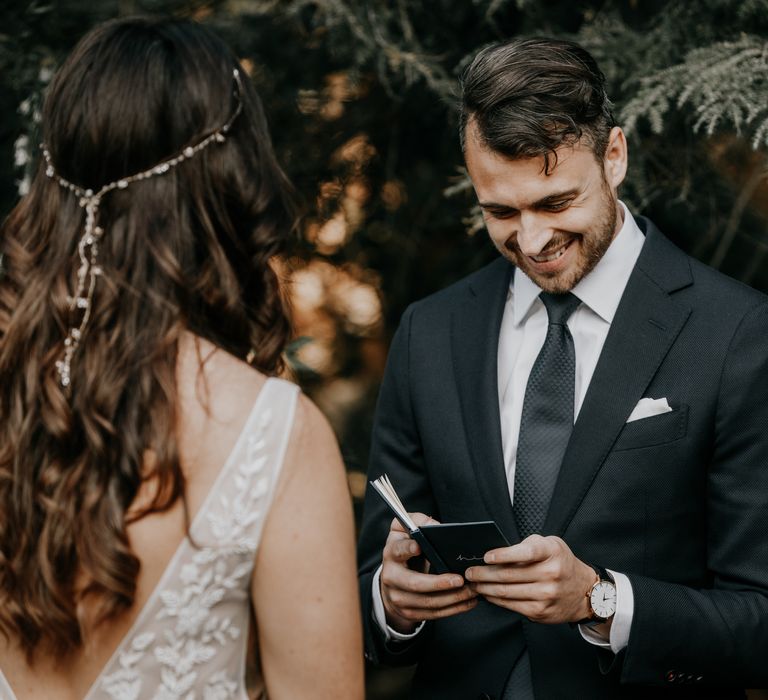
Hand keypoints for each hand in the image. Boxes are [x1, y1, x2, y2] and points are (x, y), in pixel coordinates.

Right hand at [380, 512, 477, 633]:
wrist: (392, 580)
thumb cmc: (403, 550)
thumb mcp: (404, 531)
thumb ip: (417, 521)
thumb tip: (435, 524)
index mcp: (391, 554)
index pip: (397, 550)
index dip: (407, 549)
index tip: (420, 546)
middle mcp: (391, 577)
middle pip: (414, 583)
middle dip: (438, 583)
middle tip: (459, 579)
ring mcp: (399, 598)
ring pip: (427, 602)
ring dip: (452, 598)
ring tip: (471, 591)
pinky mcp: (409, 612)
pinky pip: (433, 614)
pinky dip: (453, 609)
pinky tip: (468, 602)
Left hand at [464, 534, 596, 624]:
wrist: (583, 591)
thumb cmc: (560, 562)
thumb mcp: (549, 545)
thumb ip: (527, 545)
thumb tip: (496, 553)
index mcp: (552, 552)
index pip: (526, 552)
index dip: (503, 554)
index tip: (486, 556)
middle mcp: (551, 574)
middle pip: (509, 575)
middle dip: (484, 574)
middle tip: (469, 572)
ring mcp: (546, 595)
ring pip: (507, 592)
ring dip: (485, 588)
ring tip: (473, 584)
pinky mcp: (541, 611)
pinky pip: (512, 605)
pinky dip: (495, 600)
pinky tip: (487, 595)